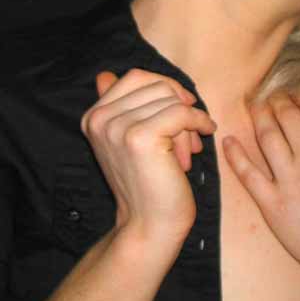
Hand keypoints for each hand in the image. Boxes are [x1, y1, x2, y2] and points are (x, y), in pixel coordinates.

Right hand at [81, 69, 215, 242]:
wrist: (149, 226)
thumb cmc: (147, 184)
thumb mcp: (127, 140)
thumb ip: (120, 106)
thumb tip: (105, 74)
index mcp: (93, 116)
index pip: (135, 77)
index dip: (165, 87)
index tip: (182, 107)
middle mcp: (99, 119)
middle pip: (155, 84)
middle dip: (178, 106)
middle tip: (188, 136)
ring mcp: (117, 127)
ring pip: (171, 98)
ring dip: (189, 122)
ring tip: (188, 150)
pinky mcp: (140, 137)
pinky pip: (182, 112)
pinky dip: (200, 121)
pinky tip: (206, 133)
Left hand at [222, 91, 299, 290]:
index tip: (293, 94)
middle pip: (288, 117)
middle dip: (277, 101)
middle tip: (269, 96)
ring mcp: (290, 180)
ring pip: (267, 136)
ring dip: (258, 117)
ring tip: (253, 106)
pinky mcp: (273, 204)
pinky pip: (249, 173)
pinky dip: (236, 155)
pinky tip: (228, 141)